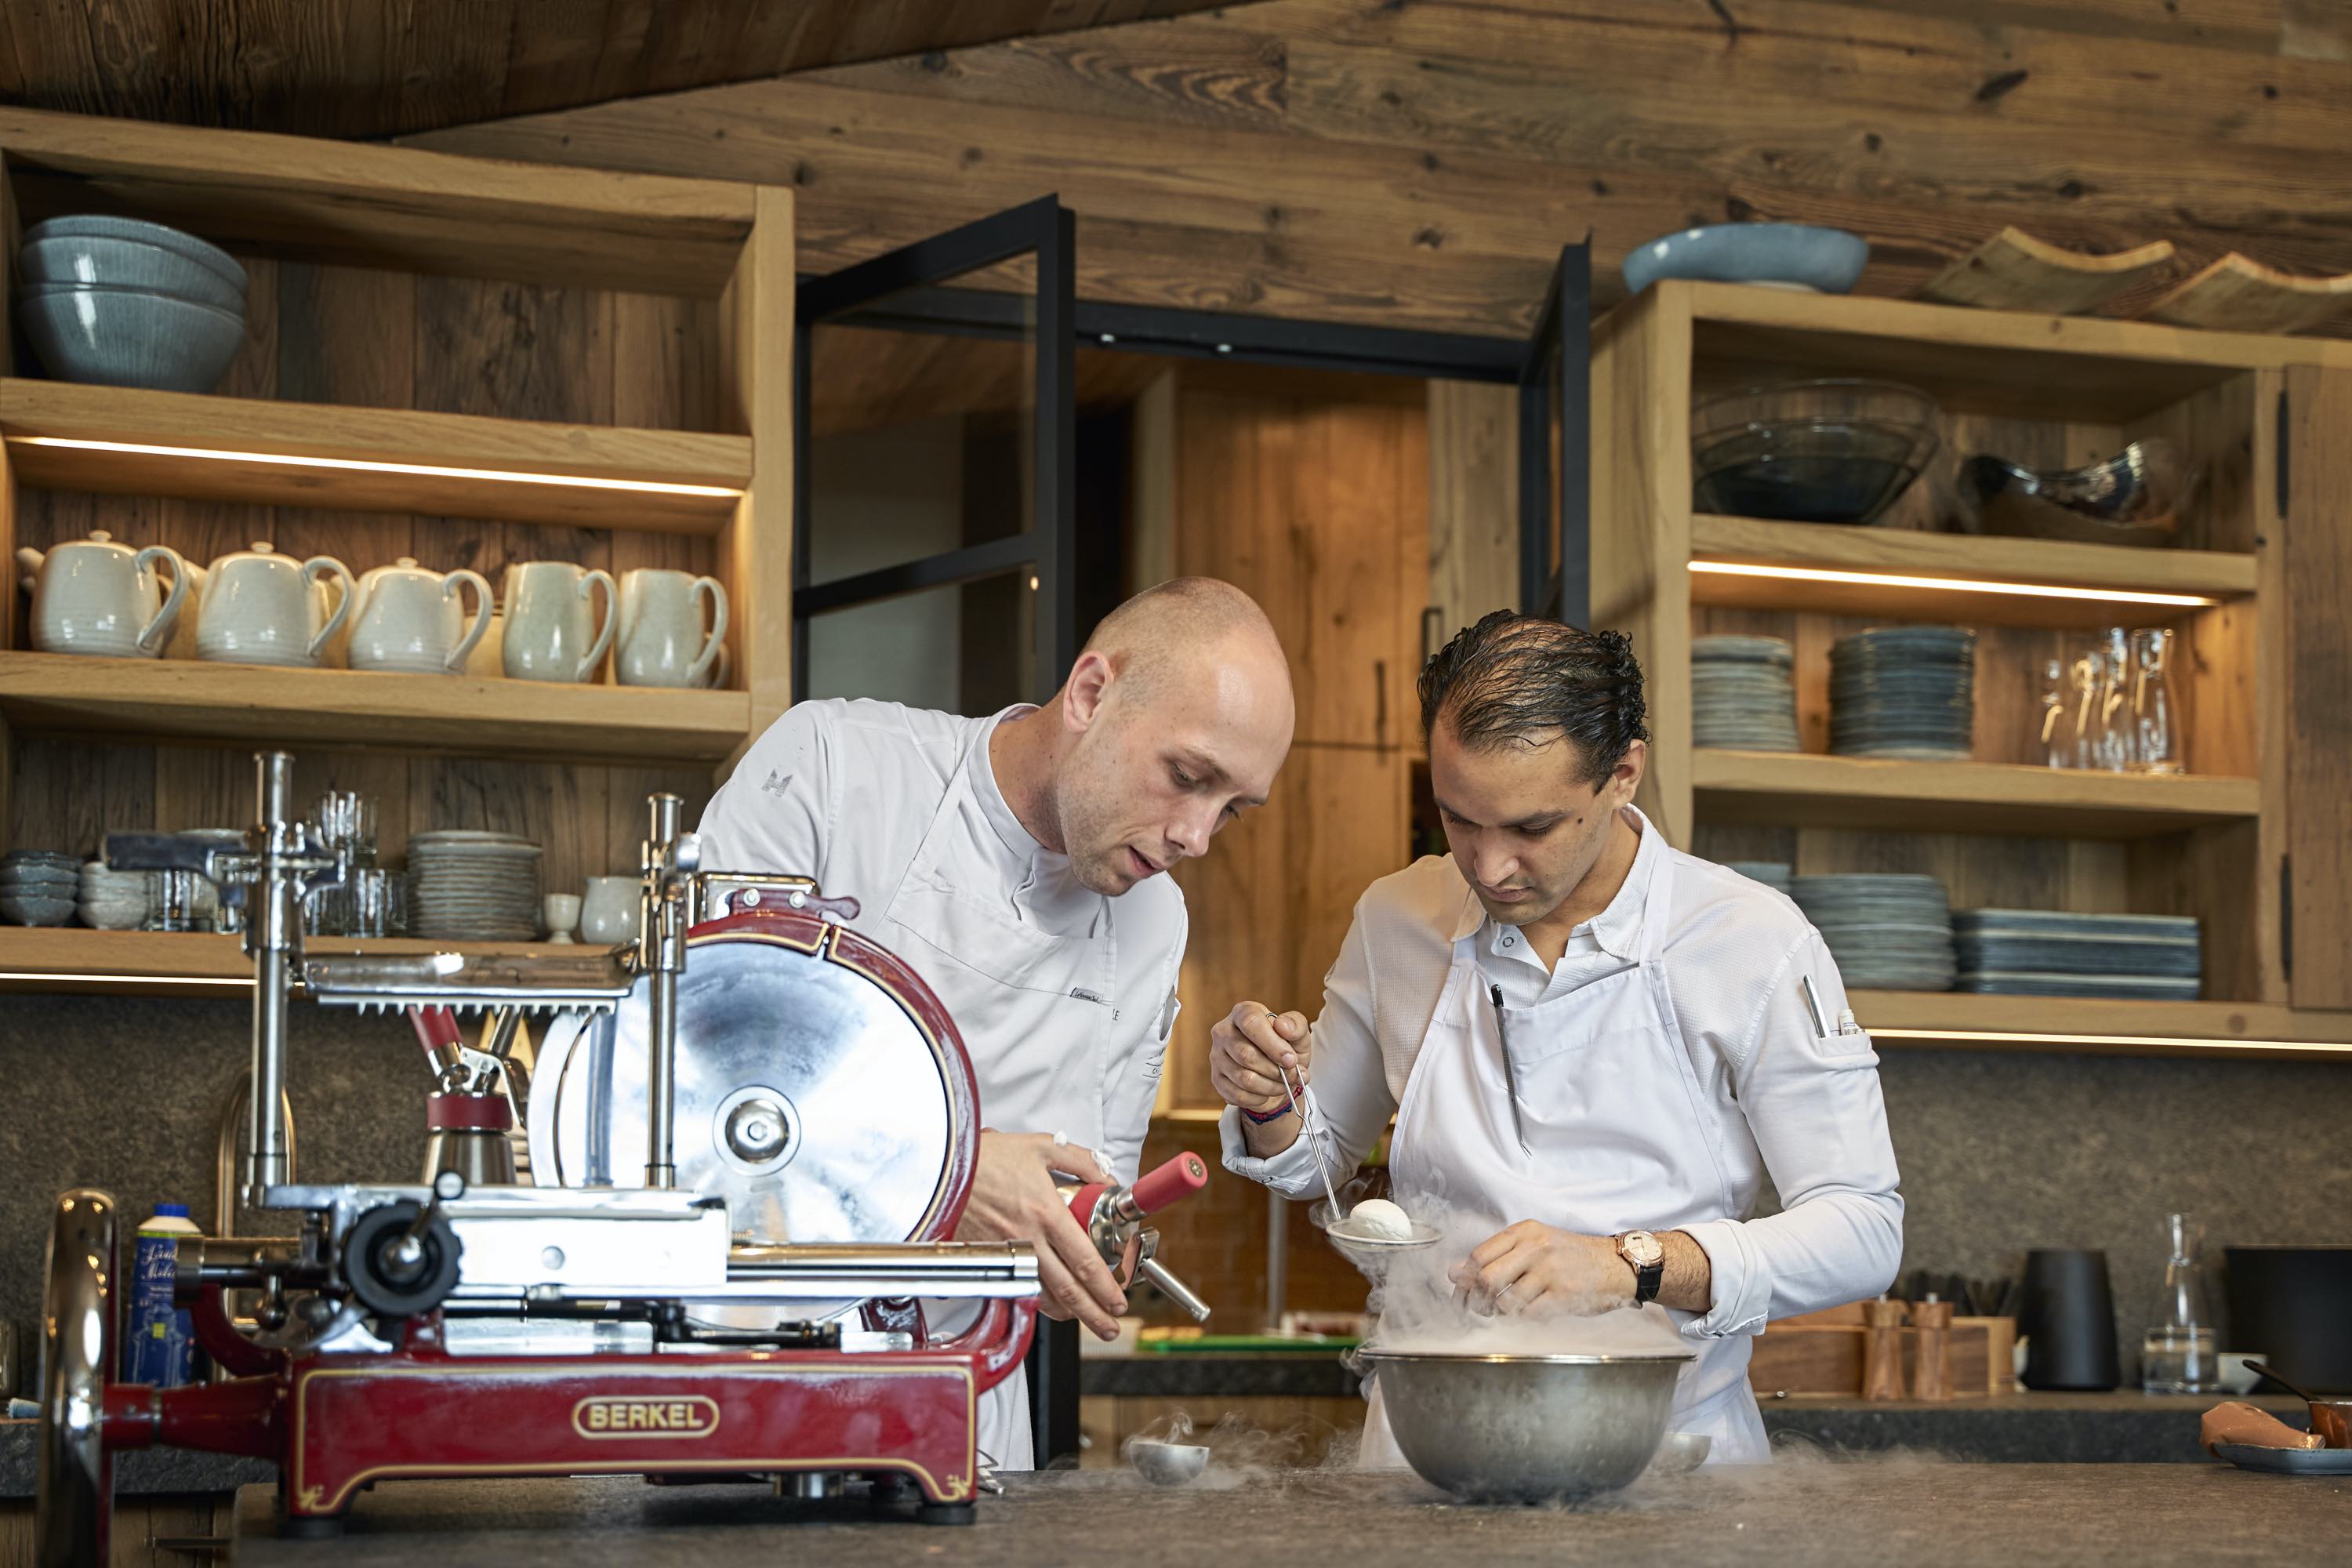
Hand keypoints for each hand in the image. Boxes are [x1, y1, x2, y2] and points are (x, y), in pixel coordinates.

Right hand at [957, 1132, 1127, 1338]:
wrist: (942, 1169)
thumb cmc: (987, 1158)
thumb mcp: (1041, 1147)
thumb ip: (1081, 1161)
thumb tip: (1106, 1179)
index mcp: (1045, 1213)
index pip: (1084, 1260)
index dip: (1105, 1286)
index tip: (1119, 1299)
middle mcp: (1027, 1239)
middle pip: (1067, 1289)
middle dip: (1094, 1313)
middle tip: (1111, 1326)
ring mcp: (1005, 1253)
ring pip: (1042, 1295)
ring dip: (1067, 1313)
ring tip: (1087, 1319)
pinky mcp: (988, 1259)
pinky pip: (1017, 1287)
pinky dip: (1037, 1301)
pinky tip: (1050, 1304)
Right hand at [1209, 1001, 1309, 1115]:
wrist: (1277, 1071)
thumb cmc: (1285, 1048)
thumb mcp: (1298, 1034)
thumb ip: (1296, 1026)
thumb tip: (1283, 1027)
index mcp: (1243, 1012)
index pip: (1250, 1023)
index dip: (1272, 1044)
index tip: (1291, 1060)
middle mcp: (1224, 1031)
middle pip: (1246, 1055)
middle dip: (1275, 1070)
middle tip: (1293, 1075)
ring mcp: (1216, 1056)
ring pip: (1243, 1078)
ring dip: (1270, 1086)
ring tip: (1284, 1084)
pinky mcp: (1216, 1079)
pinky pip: (1237, 1095)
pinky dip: (1258, 1098)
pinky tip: (1267, 1093)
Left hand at [1449, 1222, 1635, 1316]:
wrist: (1615, 1265)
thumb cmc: (1571, 1256)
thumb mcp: (1535, 1244)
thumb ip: (1498, 1255)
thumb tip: (1456, 1274)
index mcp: (1524, 1232)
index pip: (1479, 1255)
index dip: (1464, 1279)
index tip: (1459, 1292)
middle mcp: (1535, 1248)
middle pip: (1486, 1279)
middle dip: (1475, 1300)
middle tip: (1476, 1309)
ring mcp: (1550, 1272)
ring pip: (1505, 1301)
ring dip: (1498, 1313)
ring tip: (1502, 1312)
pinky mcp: (1564, 1295)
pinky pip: (1528, 1314)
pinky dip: (1522, 1319)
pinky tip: (1528, 1313)